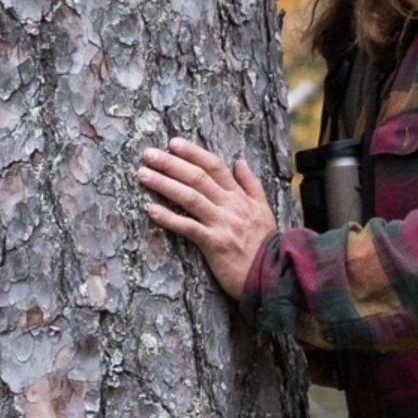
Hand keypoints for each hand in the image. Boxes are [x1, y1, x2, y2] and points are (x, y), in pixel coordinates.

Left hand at [137, 138, 276, 301]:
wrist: (273, 273)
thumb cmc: (265, 243)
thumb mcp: (263, 208)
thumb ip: (251, 184)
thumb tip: (240, 161)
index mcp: (239, 196)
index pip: (214, 166)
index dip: (193, 153)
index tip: (173, 143)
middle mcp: (229, 205)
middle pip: (197, 177)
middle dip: (171, 164)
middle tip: (148, 154)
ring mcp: (221, 223)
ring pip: (190, 197)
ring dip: (164, 184)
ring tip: (143, 174)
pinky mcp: (213, 244)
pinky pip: (188, 227)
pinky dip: (169, 218)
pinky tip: (150, 209)